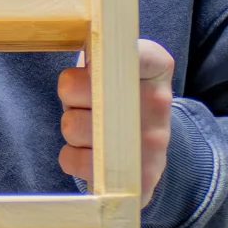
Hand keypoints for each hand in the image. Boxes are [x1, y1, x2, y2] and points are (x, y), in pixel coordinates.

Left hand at [57, 40, 175, 202]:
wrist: (147, 153)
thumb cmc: (120, 100)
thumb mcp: (115, 67)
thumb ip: (96, 54)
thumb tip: (73, 51)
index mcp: (156, 67)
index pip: (126, 48)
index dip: (98, 57)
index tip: (94, 64)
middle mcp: (158, 103)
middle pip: (75, 86)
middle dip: (69, 95)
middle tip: (86, 101)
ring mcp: (150, 144)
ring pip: (71, 125)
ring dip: (71, 126)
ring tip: (91, 128)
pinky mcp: (135, 179)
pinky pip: (71, 159)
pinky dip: (72, 156)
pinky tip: (92, 152)